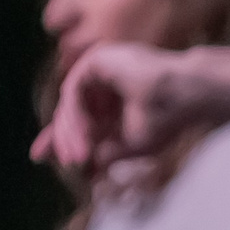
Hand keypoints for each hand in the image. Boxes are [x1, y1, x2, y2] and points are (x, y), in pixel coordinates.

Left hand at [35, 41, 201, 171]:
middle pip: (69, 112)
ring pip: (69, 104)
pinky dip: (74, 114)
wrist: (190, 95)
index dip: (60, 139)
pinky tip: (83, 133)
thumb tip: (83, 168)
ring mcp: (99, 70)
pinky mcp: (96, 61)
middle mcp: (104, 83)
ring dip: (70, 133)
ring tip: (78, 155)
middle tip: (68, 162)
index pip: (80, 120)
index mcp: (114, 100)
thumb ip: (105, 153)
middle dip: (63, 139)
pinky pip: (72, 90)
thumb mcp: (133, 144)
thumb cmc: (171, 118)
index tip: (39, 156)